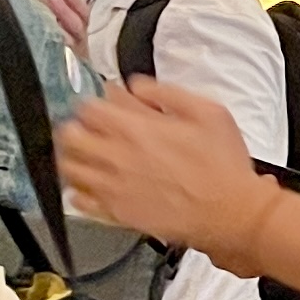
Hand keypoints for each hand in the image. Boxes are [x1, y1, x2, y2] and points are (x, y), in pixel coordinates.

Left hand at [64, 79, 280, 264]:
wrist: (231, 213)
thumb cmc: (223, 167)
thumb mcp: (208, 112)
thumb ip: (166, 93)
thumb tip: (137, 86)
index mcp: (136, 129)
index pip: (87, 108)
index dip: (94, 104)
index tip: (104, 108)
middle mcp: (117, 158)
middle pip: (69, 136)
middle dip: (77, 128)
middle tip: (90, 130)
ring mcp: (113, 188)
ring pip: (68, 168)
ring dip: (74, 158)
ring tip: (88, 156)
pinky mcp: (116, 213)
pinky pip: (79, 201)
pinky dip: (80, 191)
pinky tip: (96, 185)